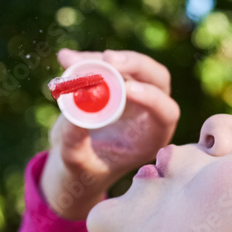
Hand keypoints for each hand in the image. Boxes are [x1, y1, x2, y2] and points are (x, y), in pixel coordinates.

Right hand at [40, 48, 179, 218]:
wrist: (73, 163)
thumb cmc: (82, 172)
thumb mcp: (76, 164)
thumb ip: (75, 142)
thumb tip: (72, 115)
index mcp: (151, 137)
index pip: (165, 112)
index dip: (151, 98)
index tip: (127, 90)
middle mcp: (149, 112)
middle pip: (155, 78)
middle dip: (134, 64)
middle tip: (107, 58)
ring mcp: (134, 95)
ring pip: (129, 66)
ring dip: (102, 60)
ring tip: (71, 61)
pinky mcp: (116, 83)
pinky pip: (106, 64)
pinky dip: (87, 60)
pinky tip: (65, 58)